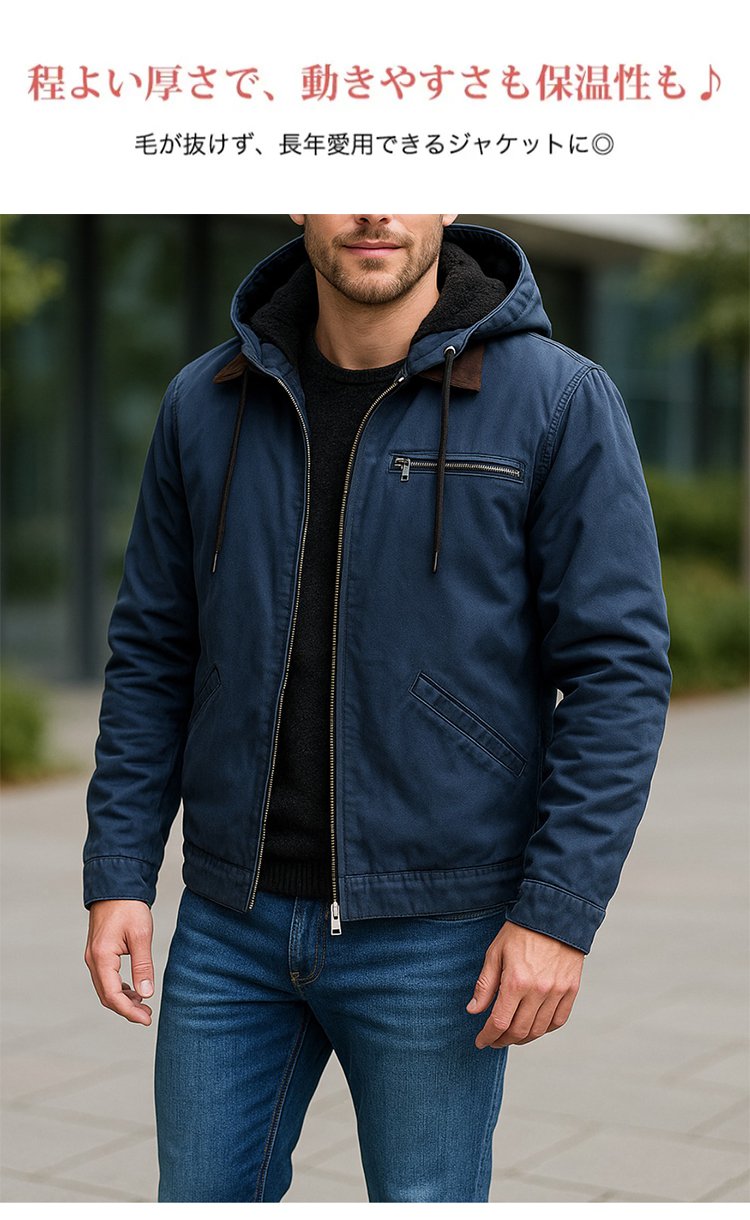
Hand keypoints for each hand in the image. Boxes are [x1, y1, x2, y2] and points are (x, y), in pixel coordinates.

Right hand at [84, 899, 154, 1025]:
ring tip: (144, 1005)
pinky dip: (120, 989)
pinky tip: (135, 991)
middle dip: (126, 1010)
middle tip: (147, 1016)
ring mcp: (94, 957)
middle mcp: (93, 960)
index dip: (129, 1012)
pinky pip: (106, 979)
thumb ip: (143, 966)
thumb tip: (146, 994)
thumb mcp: (140, 936)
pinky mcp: (99, 953)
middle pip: (107, 996)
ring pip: (106, 989)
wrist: (116, 887)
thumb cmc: (128, 907)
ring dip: (123, 1000)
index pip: (113, 995)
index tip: (146, 1019)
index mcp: (101, 958)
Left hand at [467, 919, 583, 1047]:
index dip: (488, 1036)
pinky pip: (558, 1020)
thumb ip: (485, 984)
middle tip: (494, 1040)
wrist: (554, 915)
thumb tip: (473, 1010)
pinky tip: (534, 1027)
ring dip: (523, 1038)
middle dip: (503, 1040)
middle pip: (519, 1031)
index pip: (500, 1022)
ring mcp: (557, 992)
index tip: (481, 1042)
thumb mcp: (495, 953)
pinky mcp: (571, 990)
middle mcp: (538, 990)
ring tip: (512, 1035)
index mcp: (516, 981)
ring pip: (539, 1030)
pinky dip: (545, 1029)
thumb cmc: (521, 932)